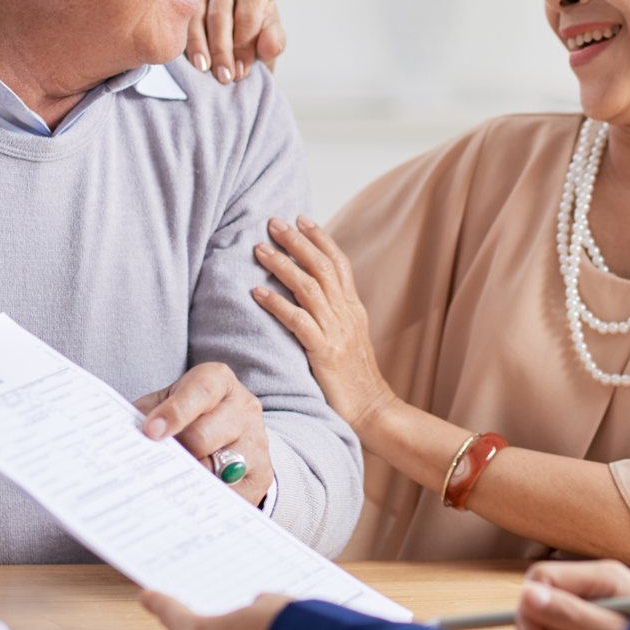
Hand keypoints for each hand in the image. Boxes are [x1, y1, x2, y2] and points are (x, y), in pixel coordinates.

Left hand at [134, 363, 274, 506]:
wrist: (231, 428)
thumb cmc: (187, 414)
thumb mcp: (165, 402)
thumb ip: (145, 414)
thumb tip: (121, 437)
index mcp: (218, 382)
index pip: (199, 392)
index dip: (174, 412)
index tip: (151, 432)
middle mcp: (243, 408)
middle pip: (204, 437)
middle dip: (176, 453)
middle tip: (153, 467)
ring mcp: (256, 442)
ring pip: (217, 470)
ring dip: (189, 481)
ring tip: (168, 488)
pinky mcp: (261, 474)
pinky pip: (231, 496)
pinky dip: (207, 501)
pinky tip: (189, 502)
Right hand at [185, 0, 284, 84]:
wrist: (238, 40)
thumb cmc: (257, 36)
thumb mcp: (271, 40)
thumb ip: (275, 41)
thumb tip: (271, 45)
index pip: (247, 15)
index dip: (244, 45)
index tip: (241, 71)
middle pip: (221, 15)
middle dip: (223, 49)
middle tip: (225, 76)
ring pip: (199, 17)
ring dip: (202, 47)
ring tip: (206, 70)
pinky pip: (184, 21)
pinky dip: (189, 43)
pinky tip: (195, 61)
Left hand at [251, 217, 396, 434]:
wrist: (373, 410)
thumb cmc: (354, 379)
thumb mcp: (348, 338)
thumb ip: (333, 315)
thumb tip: (309, 295)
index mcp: (353, 309)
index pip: (339, 263)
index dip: (320, 238)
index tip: (300, 218)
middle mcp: (347, 314)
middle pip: (322, 267)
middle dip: (297, 242)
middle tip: (273, 223)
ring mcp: (337, 332)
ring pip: (309, 288)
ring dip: (282, 265)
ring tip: (259, 249)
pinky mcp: (325, 353)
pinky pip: (299, 321)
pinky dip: (277, 304)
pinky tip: (257, 293)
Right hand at [515, 560, 629, 629]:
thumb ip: (571, 614)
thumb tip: (527, 594)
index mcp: (603, 574)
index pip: (542, 576)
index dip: (531, 609)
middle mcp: (595, 581)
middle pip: (541, 594)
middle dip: (538, 627)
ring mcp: (593, 598)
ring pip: (546, 614)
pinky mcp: (590, 617)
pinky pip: (558, 627)